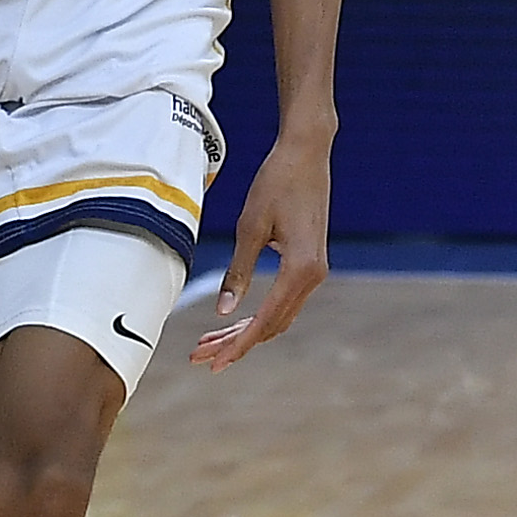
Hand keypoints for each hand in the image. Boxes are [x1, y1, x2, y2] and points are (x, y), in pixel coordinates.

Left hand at [192, 131, 329, 369]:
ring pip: (278, 316)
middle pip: (272, 325)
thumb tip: (223, 311)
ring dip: (246, 331)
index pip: (265, 320)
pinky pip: (284, 301)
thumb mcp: (250, 227)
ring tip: (210, 343)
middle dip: (236, 343)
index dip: (238, 345)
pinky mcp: (310, 263)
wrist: (307, 153)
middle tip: (201, 357)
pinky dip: (259, 314)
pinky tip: (235, 320)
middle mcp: (313, 276)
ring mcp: (315, 271)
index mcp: (300, 269)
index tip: (216, 363)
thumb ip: (238, 271)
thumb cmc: (277, 182)